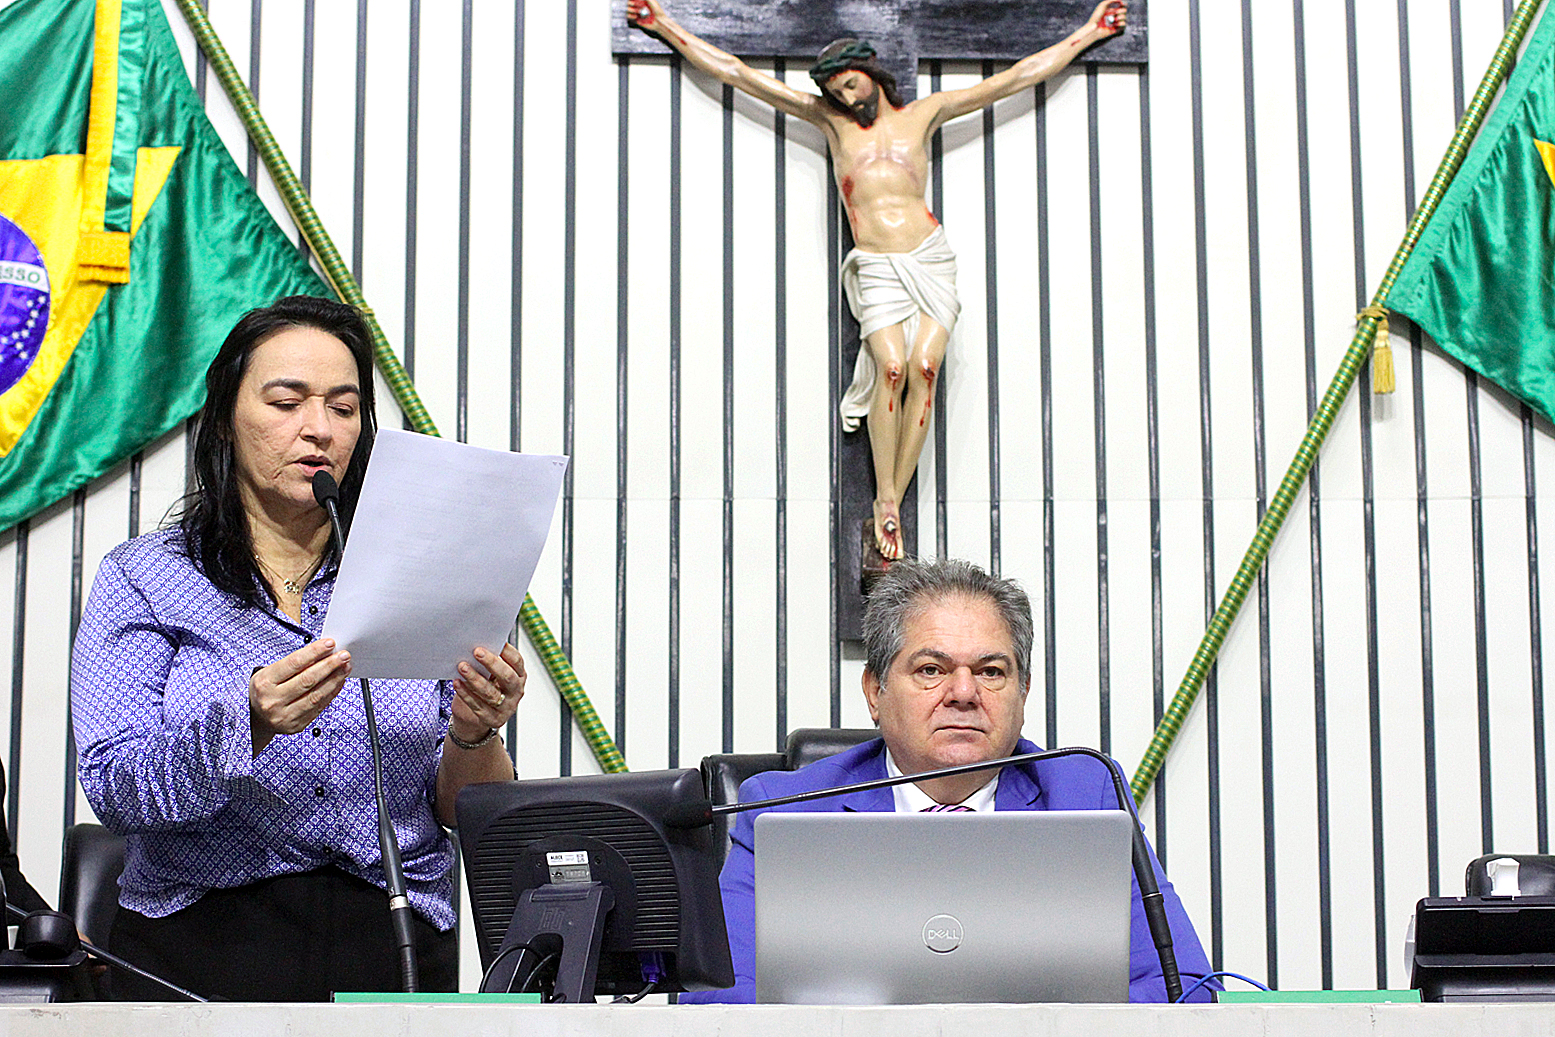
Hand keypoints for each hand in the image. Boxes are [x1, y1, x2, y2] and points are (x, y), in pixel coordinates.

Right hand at [250, 639, 351, 753]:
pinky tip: (338, 682)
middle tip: (344, 655)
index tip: (330, 643)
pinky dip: (331, 693)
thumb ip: (294, 663)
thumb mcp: (270, 672)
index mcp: (264, 683)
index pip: (293, 663)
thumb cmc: (266, 689)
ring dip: (335, 679)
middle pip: (307, 680)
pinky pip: (319, 707)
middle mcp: (272, 701)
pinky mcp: (296, 726)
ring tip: (345, 667)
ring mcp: (284, 716)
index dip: (314, 652)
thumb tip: (323, 651)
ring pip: (316, 695)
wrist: (255, 718)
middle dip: (329, 665)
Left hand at [450, 643, 525, 743]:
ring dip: (475, 678)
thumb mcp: (492, 675)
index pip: (517, 661)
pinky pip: (478, 706)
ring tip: (462, 667)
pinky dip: (466, 694)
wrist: (477, 718)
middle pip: (507, 677)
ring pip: (491, 693)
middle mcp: (516, 691)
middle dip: (491, 663)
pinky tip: (457, 683)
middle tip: (476, 651)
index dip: (507, 651)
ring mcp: (506, 707)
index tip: (493, 640)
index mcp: (519, 676)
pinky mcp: (494, 720)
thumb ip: (490, 663)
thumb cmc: (485, 688)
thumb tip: (477, 642)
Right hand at [625, 0, 663, 30]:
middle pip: (628, 3)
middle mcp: (637, 7)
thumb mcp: (652, 1)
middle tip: (634, 4)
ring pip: (628, 10)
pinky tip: (635, 17)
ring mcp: (636, 13)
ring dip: (631, 10)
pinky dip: (630, 16)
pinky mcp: (635, 20)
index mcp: (641, 1)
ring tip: (639, 12)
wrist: (659, 22)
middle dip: (631, 3)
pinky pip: (628, 17)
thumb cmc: (657, 11)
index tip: (634, 0)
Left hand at [1092, 0, 1126, 34]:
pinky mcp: (1116, 29)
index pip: (1120, 5)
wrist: (1094, 28)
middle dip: (1121, 10)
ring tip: (1115, 19)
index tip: (1123, 4)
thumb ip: (1112, 0)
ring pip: (1124, 17)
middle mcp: (1112, 16)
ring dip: (1121, 17)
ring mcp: (1114, 23)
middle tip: (1116, 13)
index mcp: (1109, 10)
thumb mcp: (1103, 4)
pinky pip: (1124, 25)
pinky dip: (1121, 23)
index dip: (1123, 4)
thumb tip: (1121, 0)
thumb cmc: (1097, 16)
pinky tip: (1115, 24)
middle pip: (1124, 11)